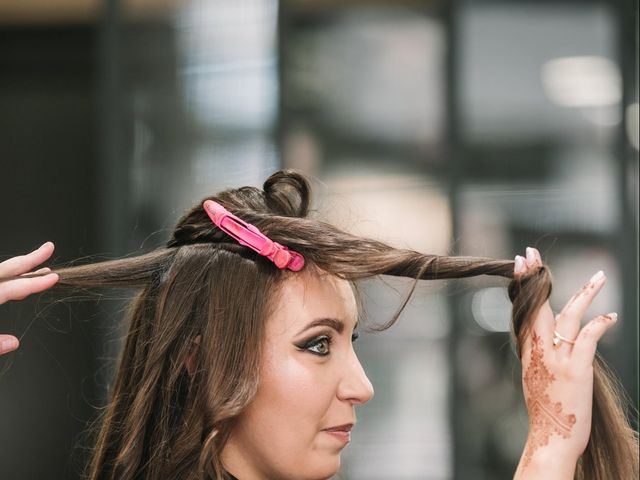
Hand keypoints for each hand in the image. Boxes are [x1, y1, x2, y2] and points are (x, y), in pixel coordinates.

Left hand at [0, 242, 58, 354]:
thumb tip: (14, 342)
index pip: (9, 287)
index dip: (34, 282)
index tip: (54, 277)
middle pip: (4, 270)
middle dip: (28, 259)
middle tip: (48, 248)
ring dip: (20, 269)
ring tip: (41, 266)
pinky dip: (8, 279)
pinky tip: (17, 282)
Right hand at [513, 247, 615, 478]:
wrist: (551, 437)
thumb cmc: (547, 408)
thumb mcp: (534, 375)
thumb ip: (538, 350)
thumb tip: (546, 332)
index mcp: (528, 351)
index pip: (524, 309)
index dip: (523, 284)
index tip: (522, 262)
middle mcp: (539, 351)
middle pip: (536, 306)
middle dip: (534, 278)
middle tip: (530, 254)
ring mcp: (557, 359)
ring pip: (567, 317)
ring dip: (584, 294)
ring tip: (599, 276)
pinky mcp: (576, 370)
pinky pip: (588, 339)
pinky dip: (600, 324)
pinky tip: (611, 315)